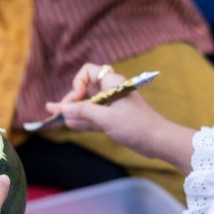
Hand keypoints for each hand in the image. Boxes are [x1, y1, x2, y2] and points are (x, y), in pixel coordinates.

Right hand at [45, 63, 169, 158]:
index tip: (78, 97)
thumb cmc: (137, 126)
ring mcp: (111, 106)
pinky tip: (67, 123)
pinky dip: (81, 120)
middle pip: (84, 90)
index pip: (88, 71)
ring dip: (72, 111)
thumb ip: (84, 112)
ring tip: (53, 118)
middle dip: (70, 101)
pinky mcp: (112, 119)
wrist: (159, 141)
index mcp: (112, 83)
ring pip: (87, 105)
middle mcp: (110, 91)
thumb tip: (62, 109)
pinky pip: (92, 117)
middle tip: (57, 112)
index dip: (78, 83)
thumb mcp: (107, 118)